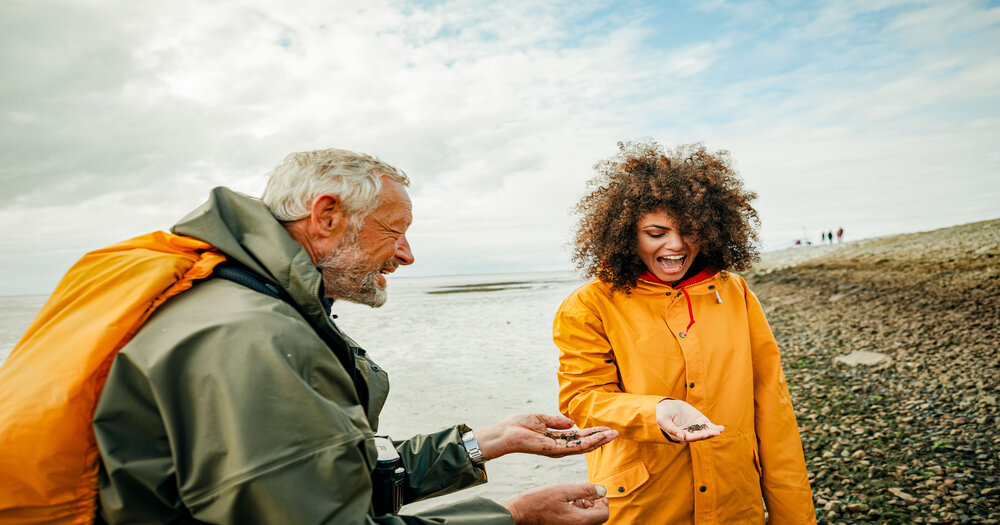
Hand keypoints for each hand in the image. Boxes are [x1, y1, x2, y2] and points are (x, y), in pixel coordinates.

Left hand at [476, 413, 617, 459]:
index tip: (606, 428)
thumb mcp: (540, 419)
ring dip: (598, 440)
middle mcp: (559, 447)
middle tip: (615, 433)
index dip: (592, 433)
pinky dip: (589, 442)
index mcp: (556, 439)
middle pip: (584, 443)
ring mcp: (558, 450)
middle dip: (600, 438)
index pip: (579, 436)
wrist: (505, 433)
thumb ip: (556, 421)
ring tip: (612, 435)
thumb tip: (571, 422)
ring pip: (583, 446)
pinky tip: (599, 438)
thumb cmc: (518, 426)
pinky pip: (575, 446)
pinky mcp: (554, 450)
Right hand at [503, 483, 608, 524]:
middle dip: (594, 505)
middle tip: (583, 496)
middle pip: (597, 520)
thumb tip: (602, 490)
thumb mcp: (563, 490)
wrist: (519, 515)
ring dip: (586, 511)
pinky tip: (567, 506)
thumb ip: (585, 490)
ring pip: (588, 522)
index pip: (604, 514)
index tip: (594, 493)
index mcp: (579, 521)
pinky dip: (578, 516)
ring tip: (574, 500)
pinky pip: (578, 524)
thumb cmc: (537, 502)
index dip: (602, 501)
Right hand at [655, 399, 723, 441]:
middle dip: (707, 434)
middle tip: (714, 432)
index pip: (690, 437)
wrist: (668, 406)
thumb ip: (671, 428)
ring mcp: (695, 428)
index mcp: (680, 435)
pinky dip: (715, 428)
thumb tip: (681, 437)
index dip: (697, 436)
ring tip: (719, 430)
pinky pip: (709, 426)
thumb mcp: (663, 420)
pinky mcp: (700, 422)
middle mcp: (689, 434)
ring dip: (713, 432)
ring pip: (706, 432)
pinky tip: (721, 428)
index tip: (704, 434)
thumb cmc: (663, 413)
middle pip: (699, 436)